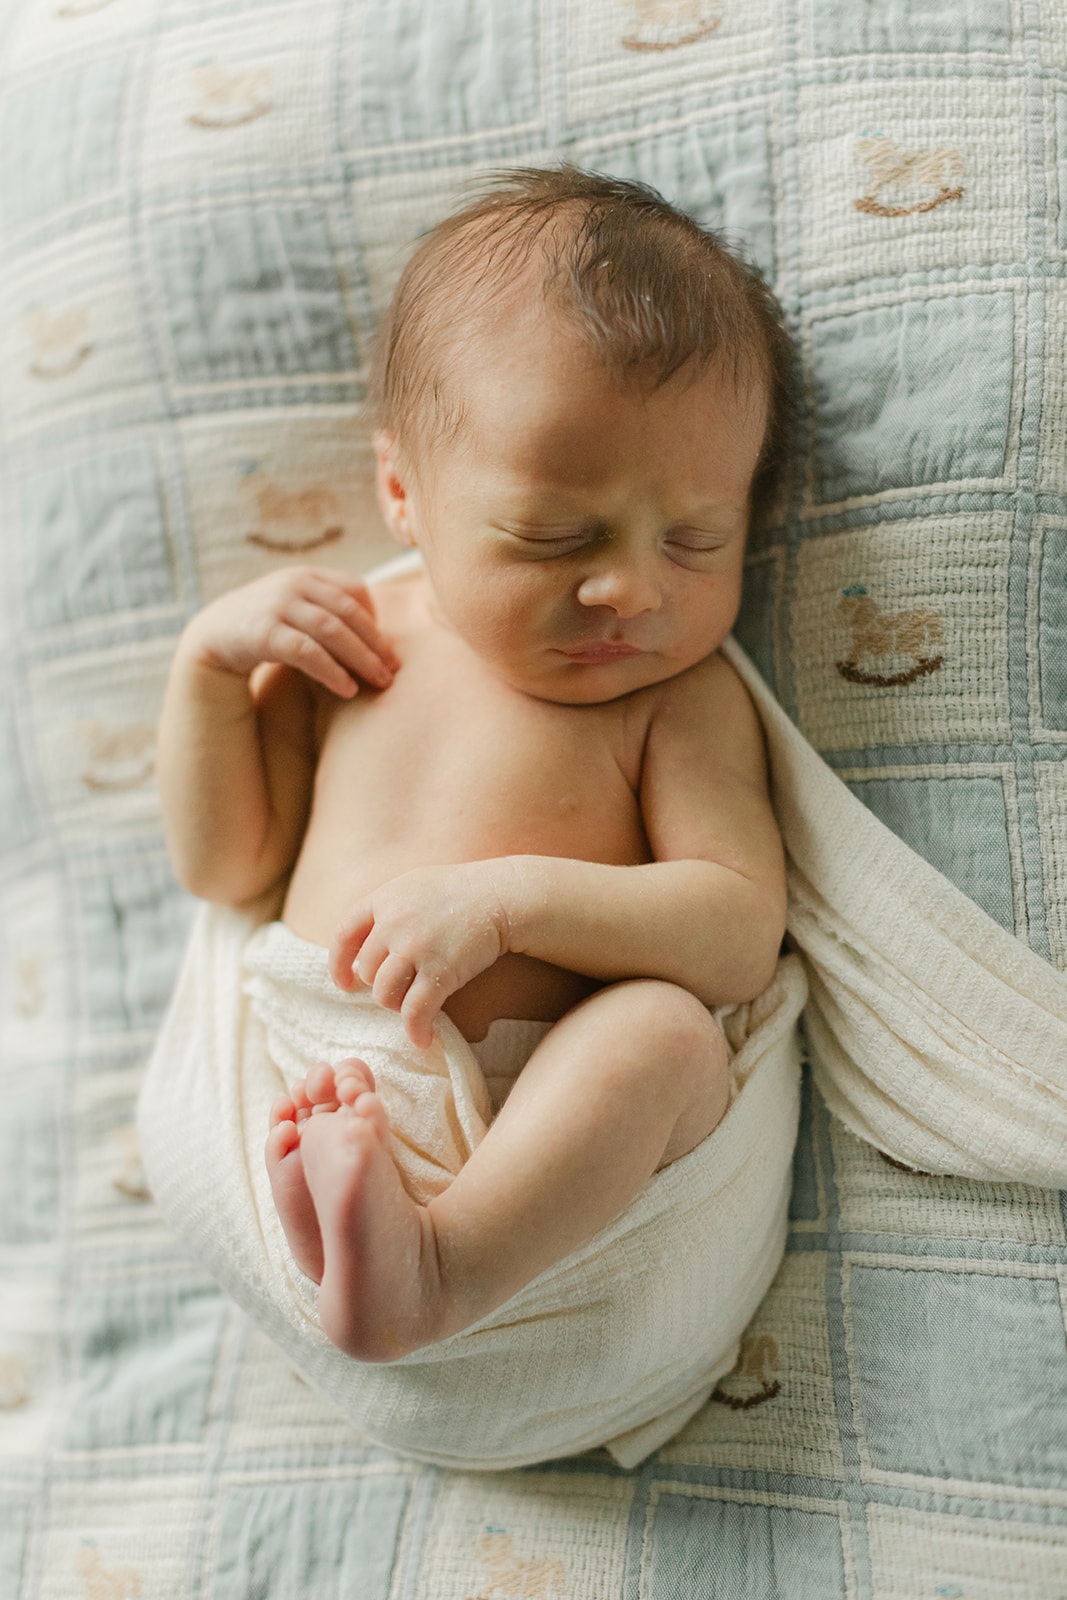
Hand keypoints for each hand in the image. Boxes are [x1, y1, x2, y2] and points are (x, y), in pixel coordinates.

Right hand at [184, 567, 399, 695]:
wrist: (213, 636)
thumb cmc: (266, 626)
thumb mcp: (297, 609)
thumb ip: (328, 612)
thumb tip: (378, 639)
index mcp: (308, 576)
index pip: (355, 589)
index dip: (375, 618)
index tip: (385, 648)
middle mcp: (295, 584)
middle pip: (349, 612)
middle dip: (375, 643)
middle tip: (394, 670)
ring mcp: (278, 605)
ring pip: (332, 630)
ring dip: (361, 658)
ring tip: (379, 682)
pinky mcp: (264, 632)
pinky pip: (307, 652)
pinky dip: (331, 671)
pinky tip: (346, 689)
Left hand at [330, 863, 512, 1047]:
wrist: (502, 896)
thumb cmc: (459, 892)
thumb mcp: (413, 886)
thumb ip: (386, 910)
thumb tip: (360, 950)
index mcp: (384, 899)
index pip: (344, 935)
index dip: (338, 964)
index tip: (345, 983)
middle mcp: (393, 923)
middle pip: (367, 970)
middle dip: (379, 985)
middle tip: (400, 988)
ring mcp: (415, 948)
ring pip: (384, 994)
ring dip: (396, 1005)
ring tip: (412, 1006)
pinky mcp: (440, 971)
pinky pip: (415, 1011)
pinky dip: (417, 1029)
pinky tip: (424, 1039)